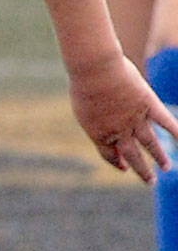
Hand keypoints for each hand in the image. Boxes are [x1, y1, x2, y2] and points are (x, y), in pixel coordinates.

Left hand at [67, 53, 176, 182]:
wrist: (94, 68)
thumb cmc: (84, 83)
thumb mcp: (83, 107)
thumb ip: (94, 120)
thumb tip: (101, 125)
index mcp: (99, 133)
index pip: (109, 155)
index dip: (117, 162)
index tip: (125, 167)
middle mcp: (118, 131)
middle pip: (132, 156)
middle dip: (141, 170)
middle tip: (150, 181)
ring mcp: (135, 119)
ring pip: (151, 143)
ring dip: (159, 157)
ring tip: (166, 168)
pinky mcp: (148, 104)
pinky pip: (165, 121)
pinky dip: (176, 131)